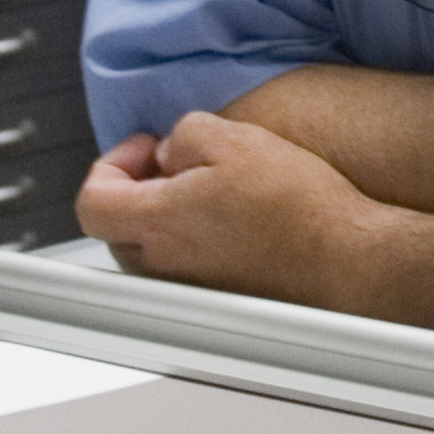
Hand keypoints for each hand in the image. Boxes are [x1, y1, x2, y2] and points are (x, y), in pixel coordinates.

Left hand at [74, 113, 387, 307]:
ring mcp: (187, 287)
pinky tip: (234, 217)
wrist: (341, 257)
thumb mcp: (234, 139)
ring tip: (211, 187)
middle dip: (136, 188)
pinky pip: (182, 265)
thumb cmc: (293, 206)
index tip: (147, 147)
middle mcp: (162, 264)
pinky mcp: (216, 297)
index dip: (112, 164)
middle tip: (176, 163)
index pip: (91, 200)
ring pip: (148, 248)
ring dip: (164, 214)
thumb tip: (172, 151)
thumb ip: (185, 135)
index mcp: (158, 221)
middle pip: (115, 226)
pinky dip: (192, 238)